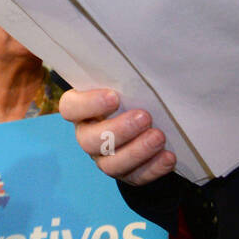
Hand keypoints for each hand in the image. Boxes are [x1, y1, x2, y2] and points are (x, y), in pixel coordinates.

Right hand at [59, 88, 174, 186]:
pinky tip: (168, 157)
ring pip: (111, 164)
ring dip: (137, 151)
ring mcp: (104, 159)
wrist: (146, 119)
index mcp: (81, 110)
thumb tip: (142, 61)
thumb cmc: (130, 95)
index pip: (70, 108)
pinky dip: (153, 168)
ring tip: (159, 137)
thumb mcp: (124, 84)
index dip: (89, 104)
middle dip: (119, 130)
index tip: (114, 96)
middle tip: (144, 117)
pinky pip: (135, 177)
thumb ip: (124, 78)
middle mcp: (88, 136)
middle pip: (90, 141)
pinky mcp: (125, 174)